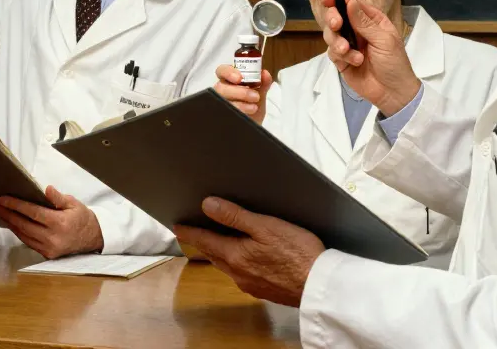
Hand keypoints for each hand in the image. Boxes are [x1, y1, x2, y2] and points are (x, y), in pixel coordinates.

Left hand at [0, 186, 103, 258]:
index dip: (16, 205)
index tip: (3, 199)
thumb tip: (46, 189)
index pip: (33, 213)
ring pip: (23, 235)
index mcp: (59, 223)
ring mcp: (49, 248)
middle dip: (7, 214)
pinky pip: (28, 242)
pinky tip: (12, 224)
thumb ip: (58, 198)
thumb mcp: (73, 204)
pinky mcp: (47, 254)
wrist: (93, 238)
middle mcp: (52, 238)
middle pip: (24, 225)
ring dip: (10, 224)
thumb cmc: (82, 218)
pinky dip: (18, 232)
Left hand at [172, 197, 324, 306]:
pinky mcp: (264, 290)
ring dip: (218, 254)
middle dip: (202, 243)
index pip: (205, 241)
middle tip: (193, 233)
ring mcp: (250, 284)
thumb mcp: (265, 226)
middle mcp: (238, 273)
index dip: (190, 232)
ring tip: (214, 243)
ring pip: (227, 266)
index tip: (177, 227)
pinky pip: (241, 275)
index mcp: (235, 255)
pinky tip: (243, 260)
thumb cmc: (297, 253)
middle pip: (214, 254)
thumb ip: (235, 216)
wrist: (320, 286)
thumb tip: (207, 205)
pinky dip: (235, 263)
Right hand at [213, 64, 272, 123]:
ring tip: (254, 108)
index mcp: (230, 81)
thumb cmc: (253, 107)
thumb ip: (263, 83)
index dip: (228, 72)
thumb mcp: (260, 95)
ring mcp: (220, 104)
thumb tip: (265, 73)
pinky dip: (237, 113)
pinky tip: (246, 115)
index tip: (239, 78)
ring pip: (222, 101)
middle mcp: (222, 91)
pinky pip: (224, 113)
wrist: (254, 126)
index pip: (222, 71)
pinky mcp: (221, 116)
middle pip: (221, 87)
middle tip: (255, 96)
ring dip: (239, 104)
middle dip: (240, 91)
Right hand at [321, 0, 420, 116]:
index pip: (352, 3)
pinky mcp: (342, 60)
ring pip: (331, 34)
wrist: (393, 93)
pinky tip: (354, 62)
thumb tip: (349, 2)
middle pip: (337, 16)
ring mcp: (348, 44)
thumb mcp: (384, 40)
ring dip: (337, 41)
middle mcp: (358, 30)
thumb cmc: (395, 63)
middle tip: (336, 25)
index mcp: (371, 20)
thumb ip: (365, 22)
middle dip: (333, 19)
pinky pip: (332, 52)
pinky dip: (341, 56)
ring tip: (347, 51)